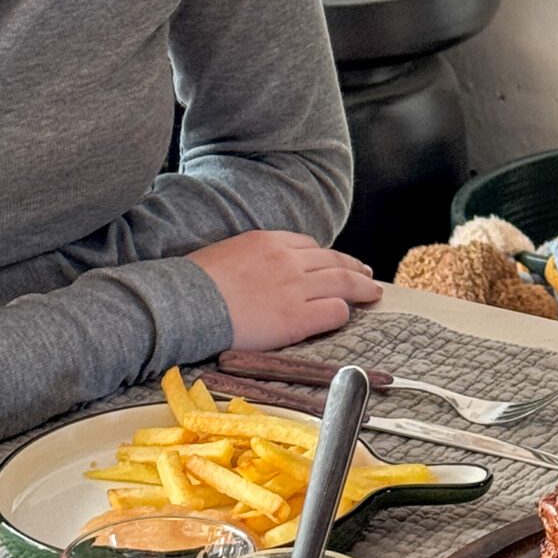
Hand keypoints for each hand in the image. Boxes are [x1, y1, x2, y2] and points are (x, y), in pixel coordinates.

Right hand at [186, 229, 379, 349]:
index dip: (324, 256)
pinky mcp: (296, 317)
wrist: (184, 304)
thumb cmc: (193, 285)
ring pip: (343, 282)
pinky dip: (344, 312)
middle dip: (354, 267)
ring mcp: (295, 287)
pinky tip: (347, 315)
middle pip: (333, 260)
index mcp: (267, 241)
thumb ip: (249, 260)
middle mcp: (288, 260)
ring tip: (372, 292)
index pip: (307, 245)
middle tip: (367, 275)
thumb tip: (253, 273)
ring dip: (362, 287)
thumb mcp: (225, 256)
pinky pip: (334, 311)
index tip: (332, 263)